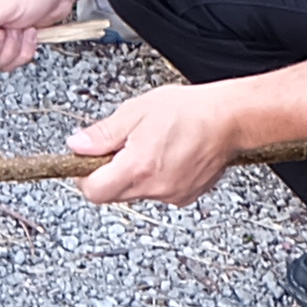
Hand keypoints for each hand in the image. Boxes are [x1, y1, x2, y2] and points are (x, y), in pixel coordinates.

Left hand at [64, 80, 249, 206]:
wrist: (229, 118)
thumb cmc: (188, 110)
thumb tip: (77, 146)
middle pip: (113, 194)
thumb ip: (102, 134)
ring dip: (133, 175)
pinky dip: (155, 178)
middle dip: (108, 173)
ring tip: (150, 146)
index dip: (84, 177)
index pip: (93, 192)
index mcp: (137, 168)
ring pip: (135, 193)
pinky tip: (167, 155)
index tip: (87, 161)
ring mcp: (172, 195)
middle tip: (121, 147)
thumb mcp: (135, 112)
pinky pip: (158, 192)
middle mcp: (155, 188)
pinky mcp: (186, 196)